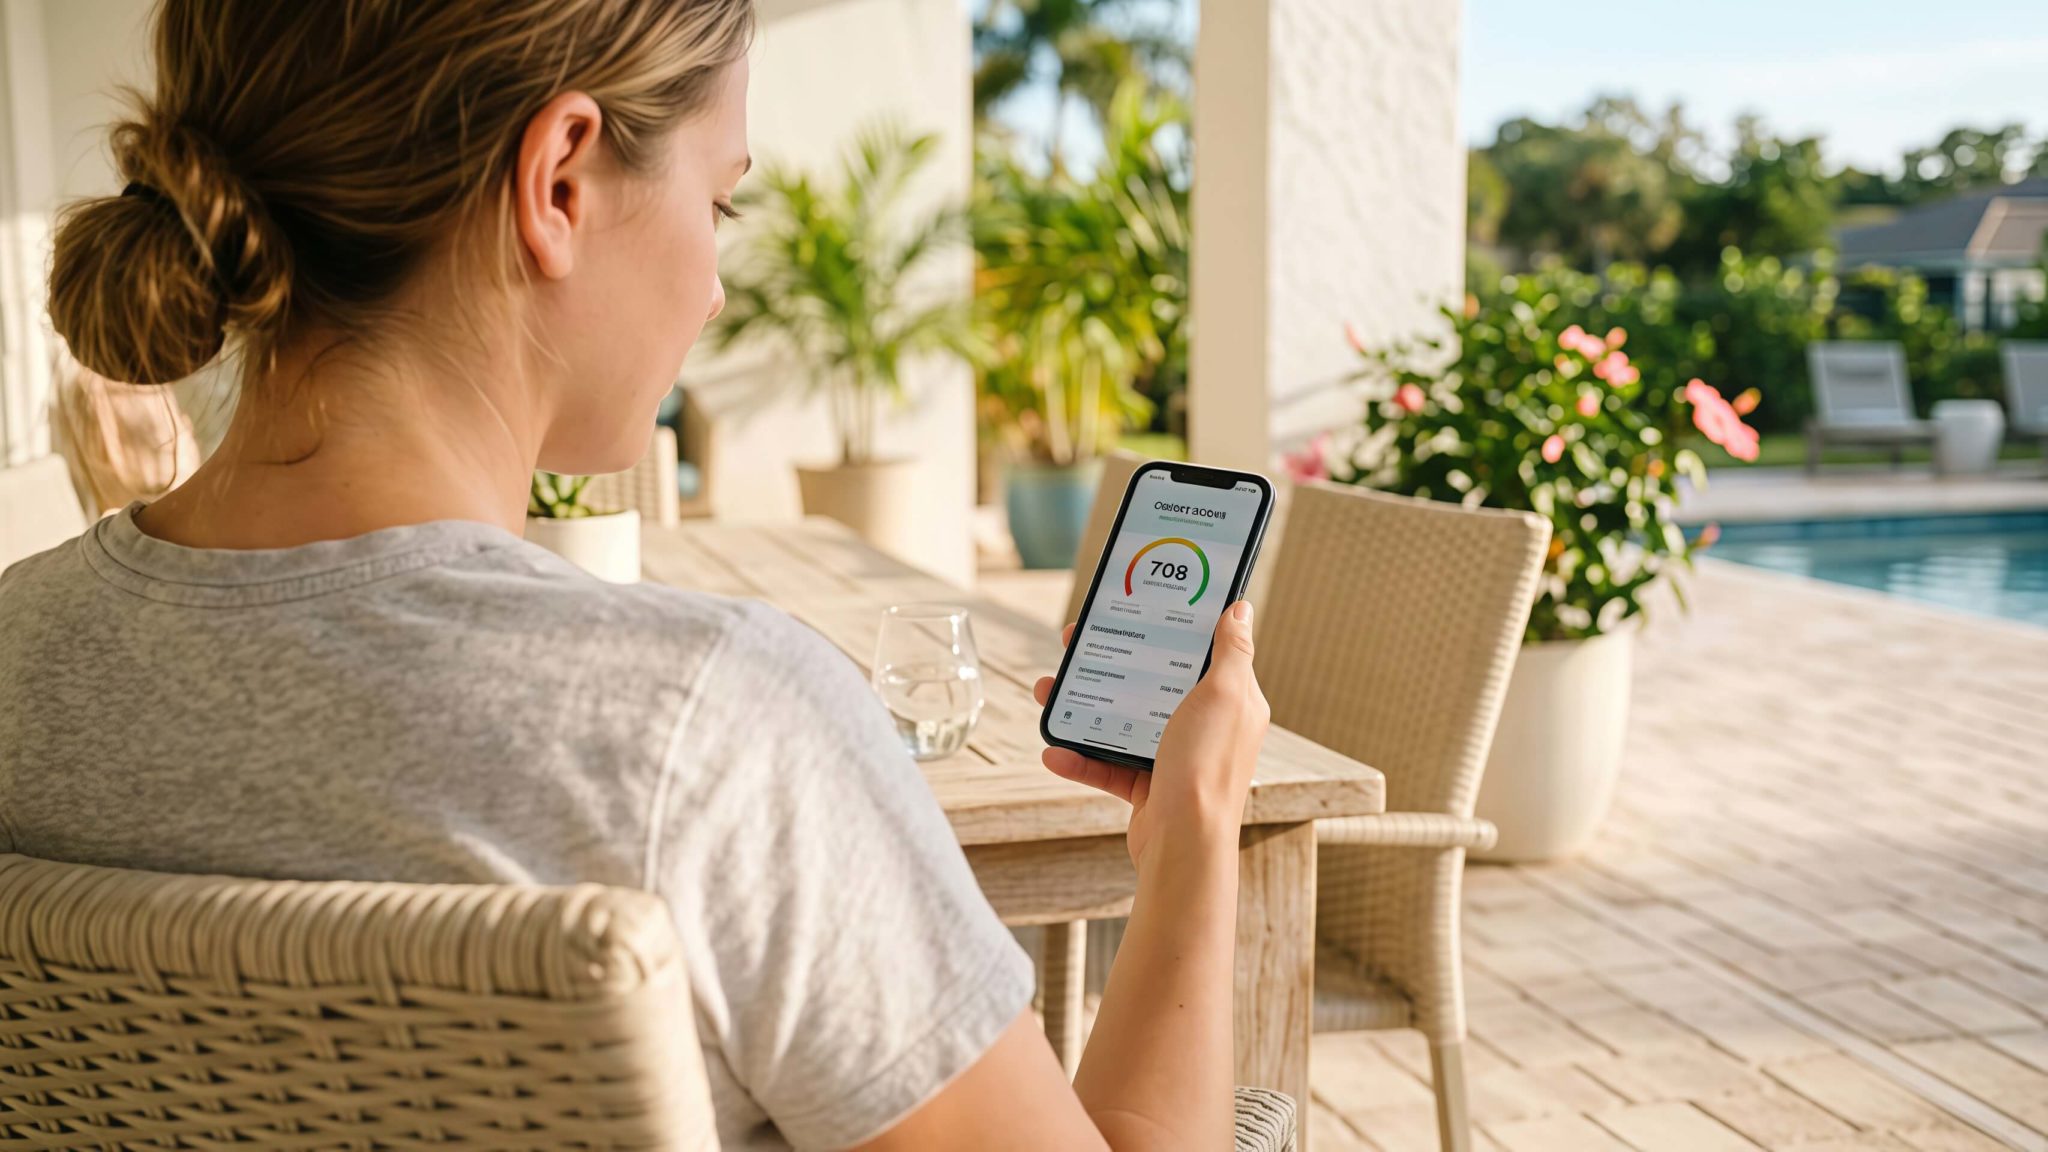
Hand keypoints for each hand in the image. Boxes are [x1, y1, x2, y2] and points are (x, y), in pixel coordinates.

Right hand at [1033, 602, 1268, 868]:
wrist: (1184, 844)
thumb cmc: (1207, 767)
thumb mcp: (1224, 695)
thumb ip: (1232, 651)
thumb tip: (1240, 609)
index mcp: (1230, 701)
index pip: (1199, 652)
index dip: (1168, 627)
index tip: (1135, 607)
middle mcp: (1204, 727)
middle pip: (1151, 682)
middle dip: (1111, 662)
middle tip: (1074, 643)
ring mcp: (1174, 757)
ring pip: (1122, 721)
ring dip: (1082, 706)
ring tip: (1048, 690)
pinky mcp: (1147, 786)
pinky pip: (1107, 765)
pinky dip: (1080, 758)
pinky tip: (1053, 750)